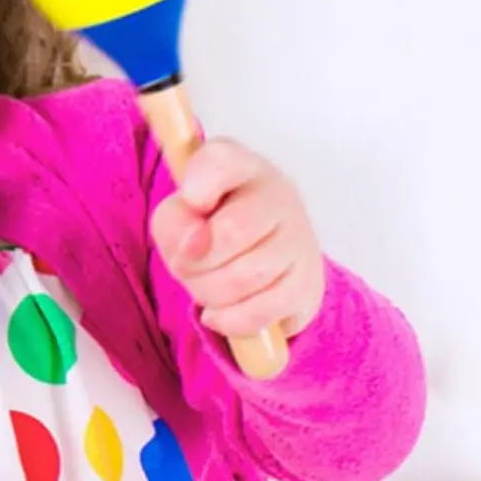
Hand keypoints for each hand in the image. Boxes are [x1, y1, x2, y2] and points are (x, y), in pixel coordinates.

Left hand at [150, 140, 324, 339]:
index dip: (199, 185)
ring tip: (203, 286)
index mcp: (239, 165)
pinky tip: (217, 312)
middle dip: (194, 261)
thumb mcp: (177, 216)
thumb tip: (192, 246)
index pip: (221, 161)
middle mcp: (278, 194)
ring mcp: (299, 239)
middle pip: (232, 231)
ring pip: (245, 277)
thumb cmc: (210, 228)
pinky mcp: (307, 284)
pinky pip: (259, 311)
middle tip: (186, 264)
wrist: (257, 259)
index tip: (191, 201)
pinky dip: (228, 319)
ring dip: (208, 292)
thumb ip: (173, 221)